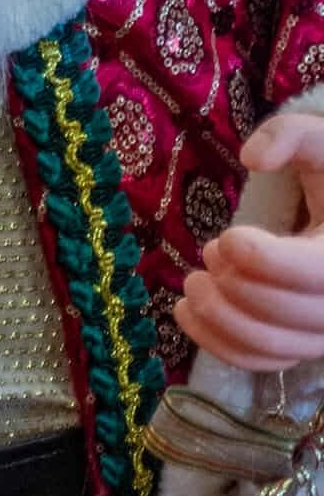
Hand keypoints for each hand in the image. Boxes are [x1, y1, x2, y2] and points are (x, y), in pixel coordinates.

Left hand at [176, 111, 323, 371]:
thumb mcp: (321, 139)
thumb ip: (288, 134)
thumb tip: (252, 158)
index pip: (317, 275)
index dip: (266, 262)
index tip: (225, 237)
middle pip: (291, 317)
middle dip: (237, 288)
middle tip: (210, 251)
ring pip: (274, 347)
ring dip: (221, 319)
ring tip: (191, 282)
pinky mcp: (303, 342)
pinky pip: (263, 361)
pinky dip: (220, 345)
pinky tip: (184, 312)